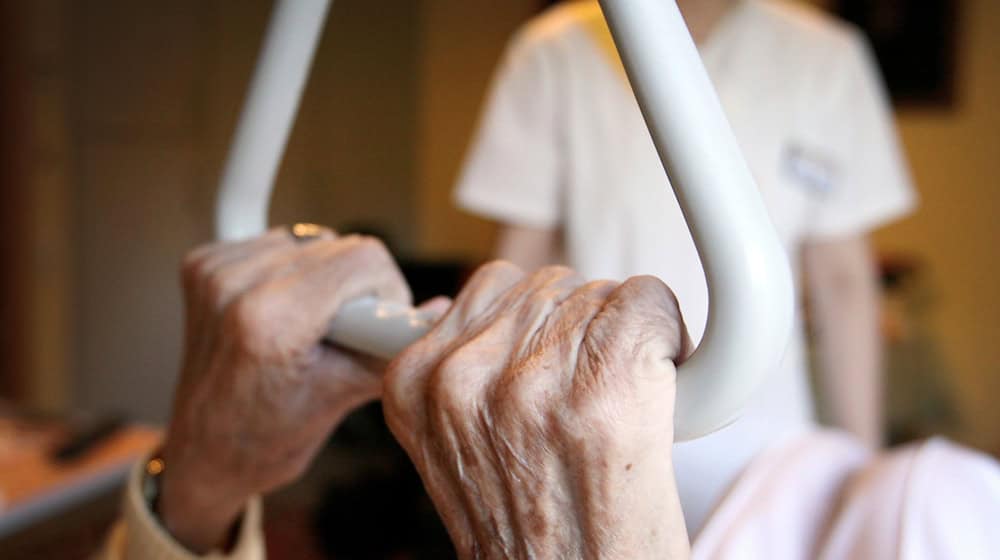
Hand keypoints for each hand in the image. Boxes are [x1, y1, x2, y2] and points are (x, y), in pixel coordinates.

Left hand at [158, 228, 410, 551]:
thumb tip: (440, 310)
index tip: (377, 324)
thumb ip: (393, 346)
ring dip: (320, 276)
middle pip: (338, 245)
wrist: (205, 452)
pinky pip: (274, 243)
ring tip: (307, 325)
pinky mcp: (202, 264)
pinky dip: (288, 270)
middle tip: (342, 333)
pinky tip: (280, 310)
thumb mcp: (344, 394)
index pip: (363, 259)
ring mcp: (214, 273)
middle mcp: (235, 287)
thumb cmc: (269, 436)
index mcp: (271, 321)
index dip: (386, 290)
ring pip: (308, 240)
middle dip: (354, 287)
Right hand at [383, 263, 691, 558]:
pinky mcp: (607, 386)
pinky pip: (648, 304)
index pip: (491, 286)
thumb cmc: (530, 538)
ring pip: (600, 293)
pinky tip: (657, 391)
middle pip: (552, 286)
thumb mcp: (458, 451)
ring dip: (622, 337)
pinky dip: (667, 337)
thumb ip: (463, 378)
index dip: (536, 323)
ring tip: (616, 407)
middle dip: (581, 329)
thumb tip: (487, 310)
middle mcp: (463, 376)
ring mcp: (532, 381)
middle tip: (589, 399)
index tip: (552, 362)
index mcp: (416, 384)